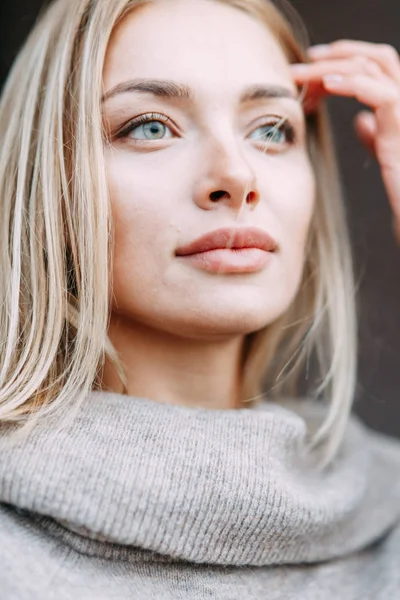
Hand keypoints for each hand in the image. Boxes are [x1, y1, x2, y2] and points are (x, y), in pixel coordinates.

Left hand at [290, 40, 399, 243]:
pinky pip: (382, 95)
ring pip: (375, 68)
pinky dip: (352, 84)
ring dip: (332, 68)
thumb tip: (362, 120)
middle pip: (376, 58)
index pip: (379, 65)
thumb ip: (377, 135)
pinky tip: (327, 86)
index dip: (347, 58)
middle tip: (302, 63)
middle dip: (337, 55)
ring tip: (302, 75)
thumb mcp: (387, 158)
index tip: (313, 64)